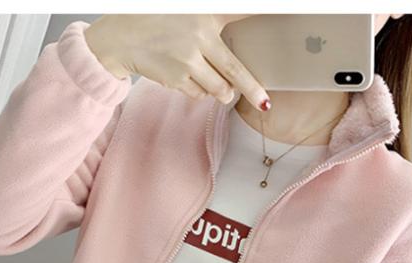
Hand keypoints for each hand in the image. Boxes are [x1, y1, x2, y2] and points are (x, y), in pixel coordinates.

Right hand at [83, 14, 269, 110]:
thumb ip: (212, 18)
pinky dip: (200, 91)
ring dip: (223, 91)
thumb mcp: (186, 10)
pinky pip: (199, 93)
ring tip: (221, 87)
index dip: (267, 13)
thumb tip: (234, 44)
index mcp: (205, 12)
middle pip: (235, 71)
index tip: (291, 14)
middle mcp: (200, 35)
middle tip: (264, 104)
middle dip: (252, 90)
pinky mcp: (177, 78)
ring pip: (218, 88)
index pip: (243, 12)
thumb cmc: (154, 20)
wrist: (120, 39)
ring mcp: (188, 60)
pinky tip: (191, 78)